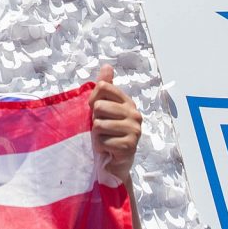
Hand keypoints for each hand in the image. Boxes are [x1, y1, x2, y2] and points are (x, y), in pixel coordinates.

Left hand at [90, 65, 141, 184]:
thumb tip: (107, 65)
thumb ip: (105, 87)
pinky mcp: (130, 146)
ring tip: (104, 140)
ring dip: (96, 135)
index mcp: (128, 102)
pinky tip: (108, 150)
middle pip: (99, 106)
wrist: (112, 163)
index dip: (93, 99)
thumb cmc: (106, 134)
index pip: (103, 86)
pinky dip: (100, 147)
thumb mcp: (103, 109)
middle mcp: (134, 113)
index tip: (97, 111)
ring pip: (99, 124)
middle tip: (101, 129)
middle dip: (94, 119)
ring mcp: (134, 130)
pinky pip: (103, 141)